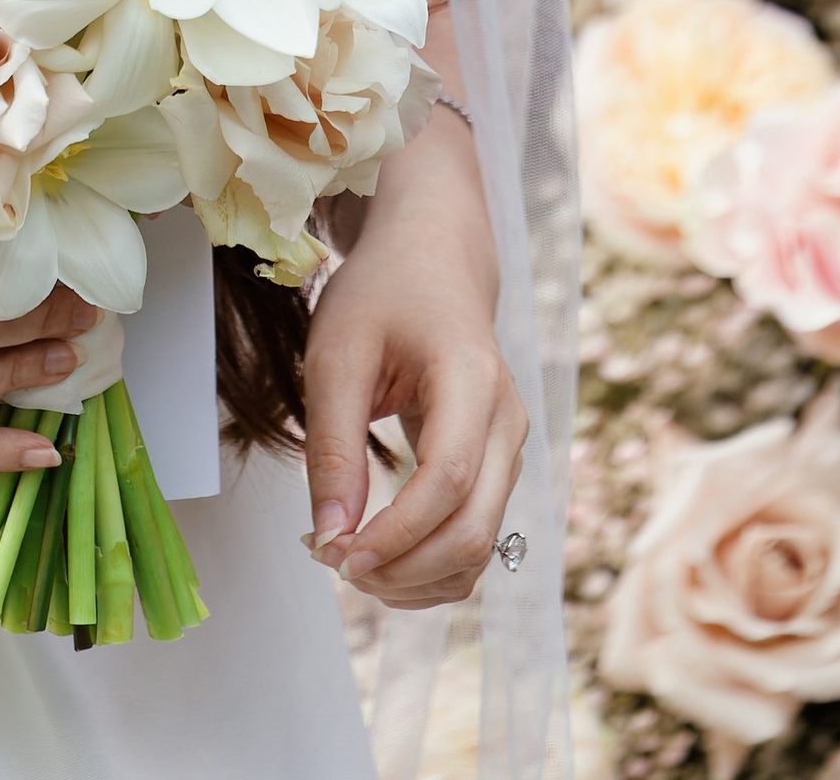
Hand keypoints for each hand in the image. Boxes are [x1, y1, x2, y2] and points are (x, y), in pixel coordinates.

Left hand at [302, 103, 527, 607]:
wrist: (432, 261)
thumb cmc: (381, 295)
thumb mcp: (336, 352)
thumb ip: (332, 444)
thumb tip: (329, 535)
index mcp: (472, 380)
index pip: (447, 481)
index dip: (395, 533)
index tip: (335, 554)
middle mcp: (507, 422)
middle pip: (473, 530)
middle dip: (403, 568)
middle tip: (334, 566)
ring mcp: (510, 449)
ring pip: (480, 548)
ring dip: (417, 578)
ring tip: (350, 564)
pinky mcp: (498, 467)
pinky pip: (476, 538)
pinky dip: (432, 566)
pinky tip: (383, 560)